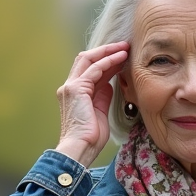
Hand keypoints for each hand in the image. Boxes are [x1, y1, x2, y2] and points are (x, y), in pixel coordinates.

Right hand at [55, 41, 129, 167]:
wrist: (80, 148)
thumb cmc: (90, 137)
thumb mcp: (100, 111)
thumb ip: (102, 96)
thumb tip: (109, 83)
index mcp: (75, 93)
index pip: (90, 69)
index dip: (107, 60)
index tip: (123, 56)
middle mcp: (69, 87)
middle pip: (86, 59)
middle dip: (106, 51)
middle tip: (124, 46)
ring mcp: (70, 87)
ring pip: (89, 60)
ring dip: (109, 52)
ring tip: (125, 48)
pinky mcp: (76, 89)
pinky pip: (94, 70)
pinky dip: (108, 62)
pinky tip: (120, 58)